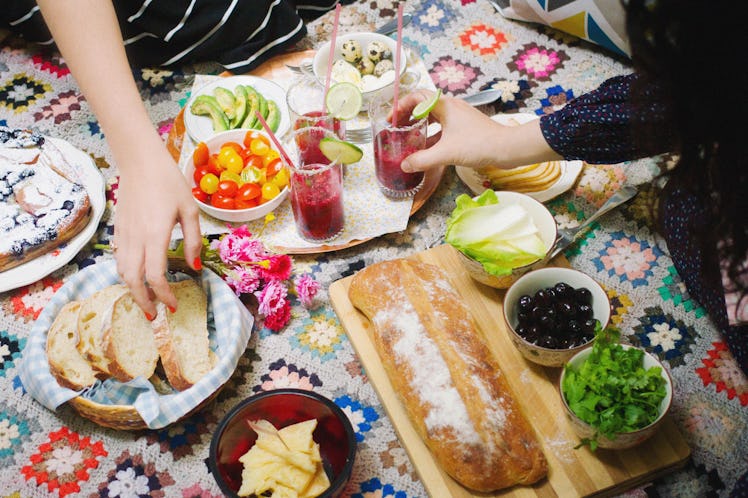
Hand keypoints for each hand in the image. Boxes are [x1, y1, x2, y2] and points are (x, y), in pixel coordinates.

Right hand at [113, 135, 201, 317]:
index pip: (155, 276)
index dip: (163, 295)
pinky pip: (119, 259)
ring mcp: (123, 234)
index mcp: (155, 235)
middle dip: (143, 302)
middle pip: (132, 280)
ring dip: (132, 290)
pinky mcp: (118, 230)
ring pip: (121, 272)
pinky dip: (126, 274)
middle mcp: (135, 238)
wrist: (140, 161)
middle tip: (154, 316)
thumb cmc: (169, 183)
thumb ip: (194, 240)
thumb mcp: (189, 210)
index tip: (173, 305)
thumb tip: (195, 266)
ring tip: (146, 300)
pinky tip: (137, 277)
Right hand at [398, 91, 561, 172]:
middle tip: (396, 129)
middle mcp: (451, 107)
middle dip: (407, 116)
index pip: (416, 96)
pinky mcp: (465, 128)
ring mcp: (459, 117)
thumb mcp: (446, 153)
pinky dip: (432, 135)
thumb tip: (405, 166)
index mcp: (445, 106)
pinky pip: (443, 127)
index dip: (400, 106)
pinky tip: (427, 149)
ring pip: (433, 117)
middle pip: (423, 106)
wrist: (507, 148)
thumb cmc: (479, 144)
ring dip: (419, 125)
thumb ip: (422, 160)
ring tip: (408, 138)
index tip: (391, 119)